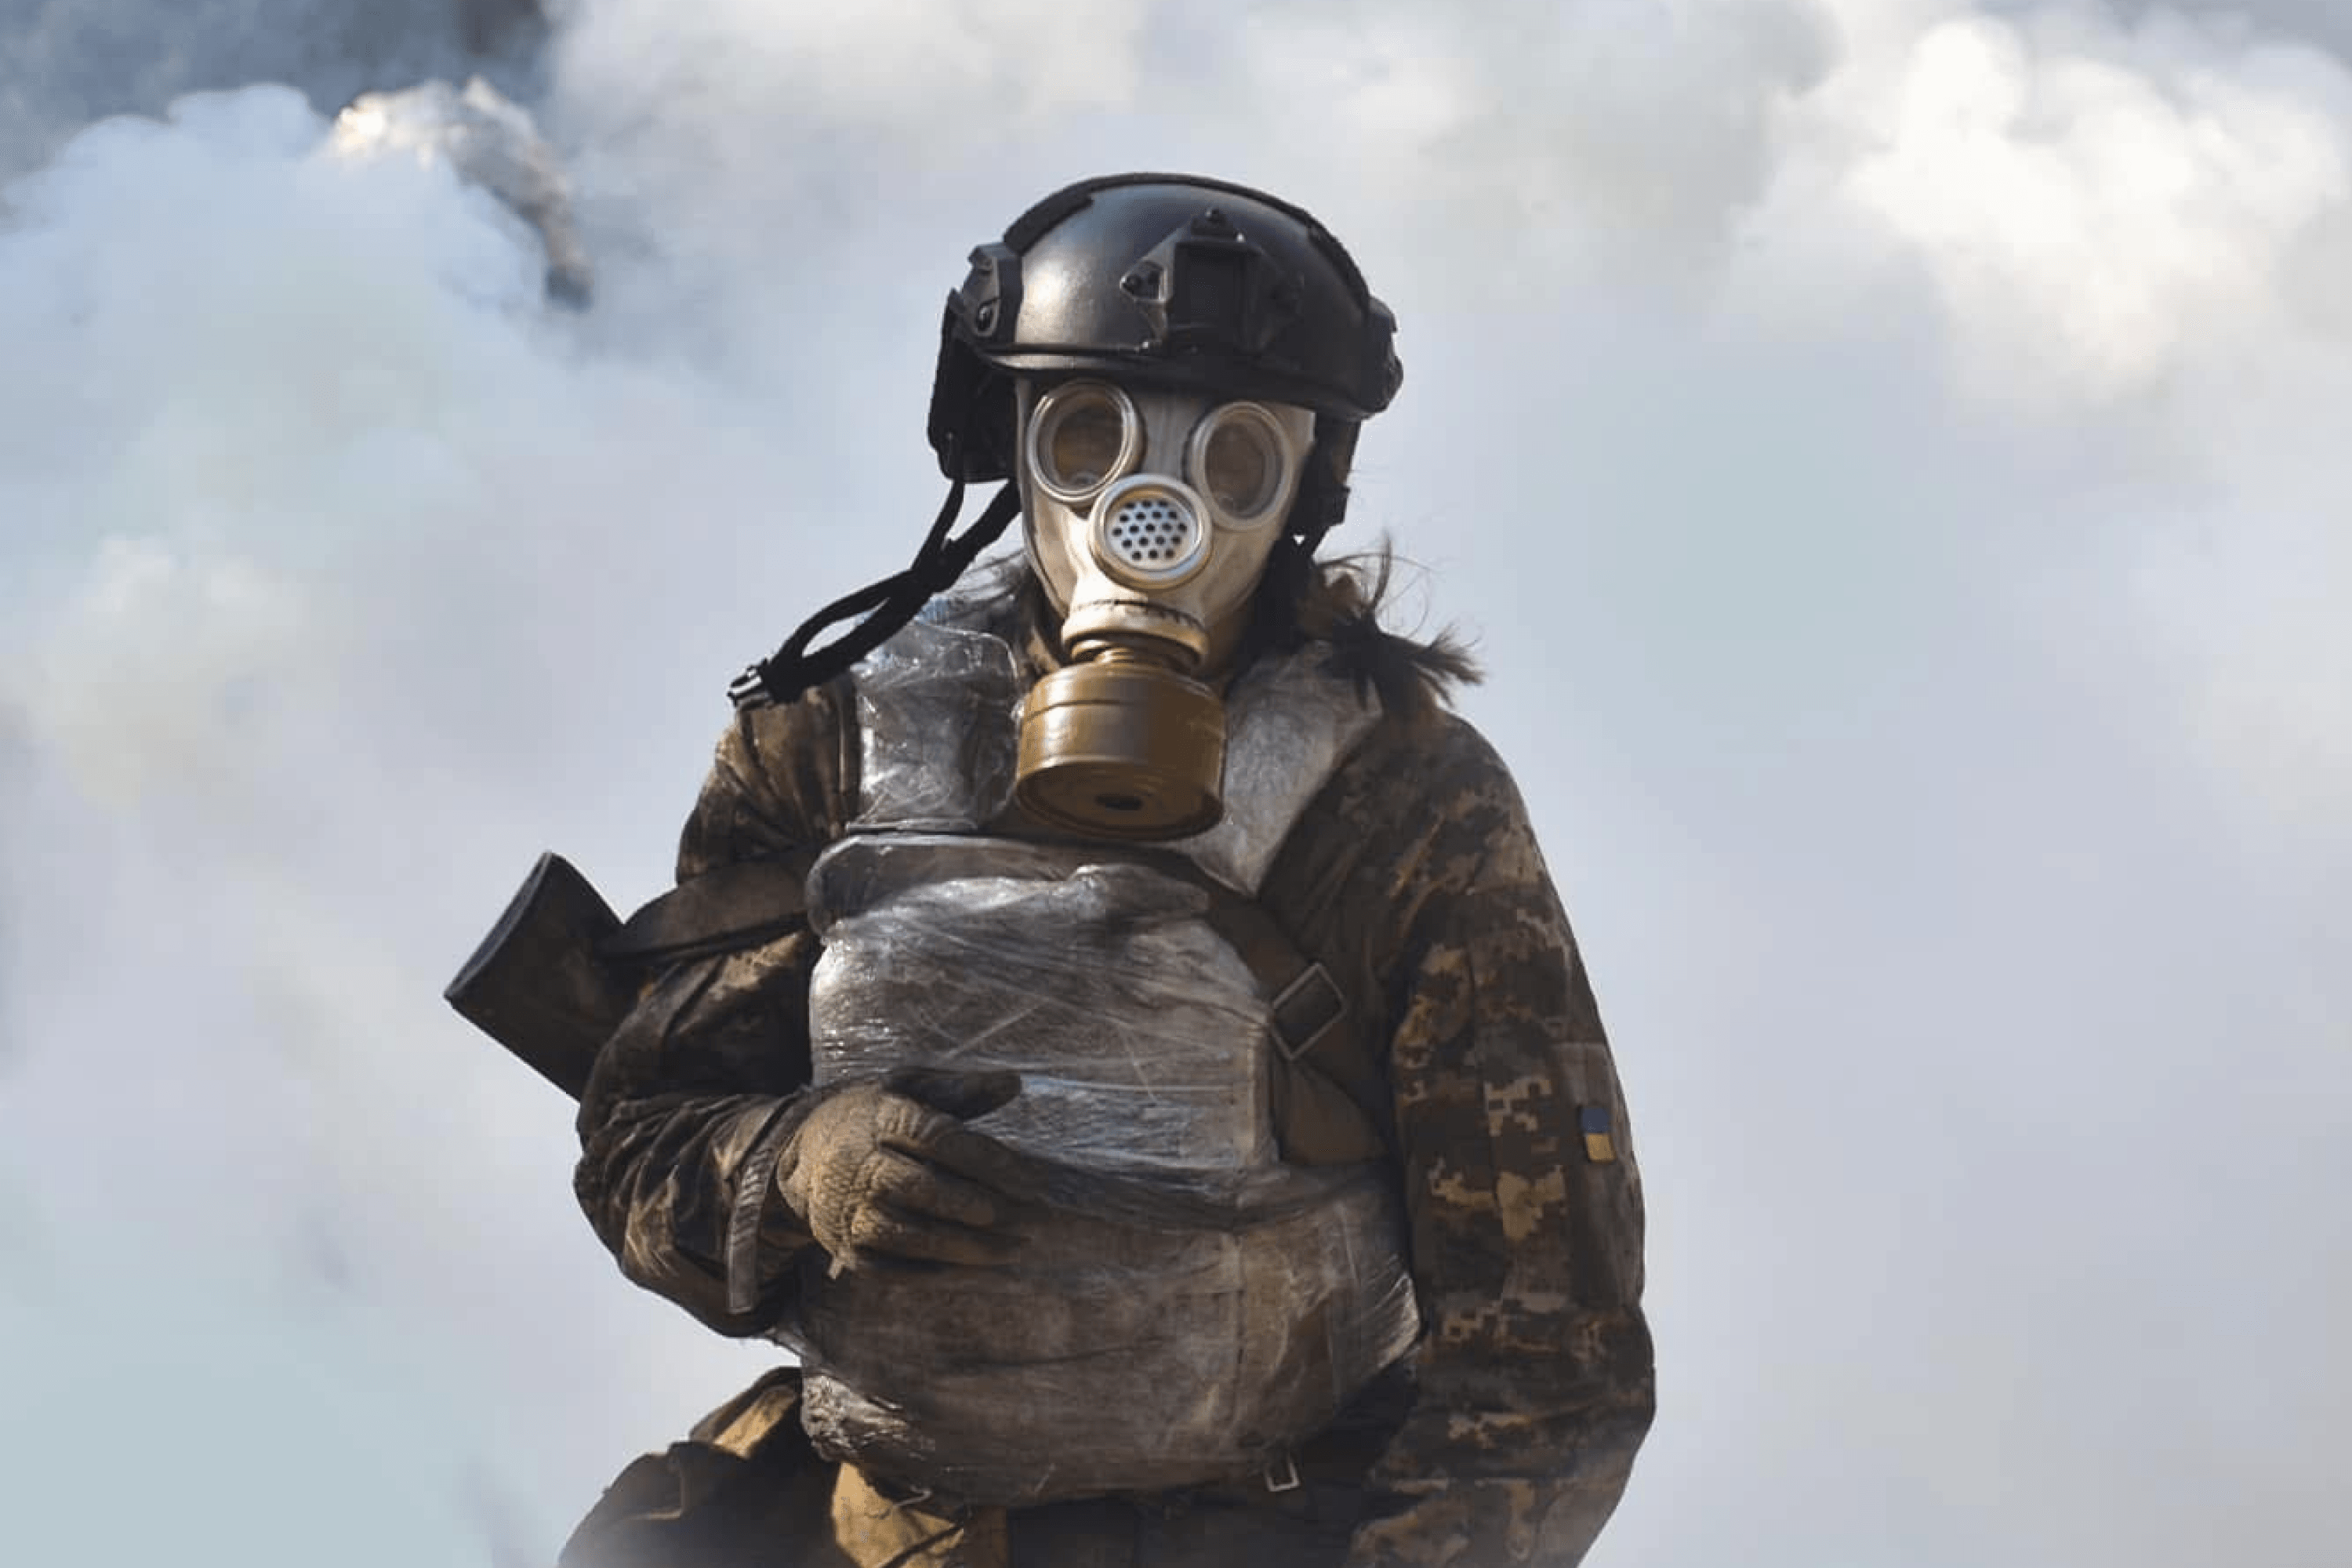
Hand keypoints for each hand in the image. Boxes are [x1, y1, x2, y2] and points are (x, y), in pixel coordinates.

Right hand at [776, 1066, 1034, 1273]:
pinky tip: (976, 1270)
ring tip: (1015, 1249)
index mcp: (879, 1119)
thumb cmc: (870, 1118)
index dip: (984, 1159)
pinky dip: (937, 1274)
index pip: (936, 1138)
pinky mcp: (846, 1249)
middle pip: (925, 1191)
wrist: (798, 1156)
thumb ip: (959, 1089)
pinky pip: (894, 1270)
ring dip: (968, 1247)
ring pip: (913, 1236)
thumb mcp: (906, 1087)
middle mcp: (859, 1166)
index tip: (1028, 1178)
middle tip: (1029, 1218)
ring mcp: (849, 1213)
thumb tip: (1014, 1083)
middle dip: (980, 1207)